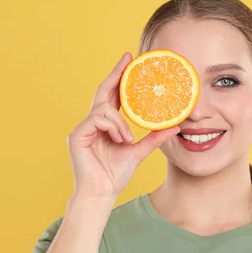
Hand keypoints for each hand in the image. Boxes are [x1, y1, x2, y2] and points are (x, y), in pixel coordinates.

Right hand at [67, 52, 179, 199]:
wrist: (102, 193)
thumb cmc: (115, 175)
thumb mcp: (139, 152)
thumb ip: (153, 139)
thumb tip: (175, 127)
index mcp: (105, 125)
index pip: (112, 95)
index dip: (120, 78)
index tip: (130, 61)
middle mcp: (92, 123)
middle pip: (103, 91)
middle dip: (116, 74)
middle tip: (128, 59)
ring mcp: (83, 128)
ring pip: (103, 107)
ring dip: (120, 121)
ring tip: (127, 139)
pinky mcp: (77, 136)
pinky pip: (97, 119)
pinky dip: (113, 127)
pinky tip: (121, 140)